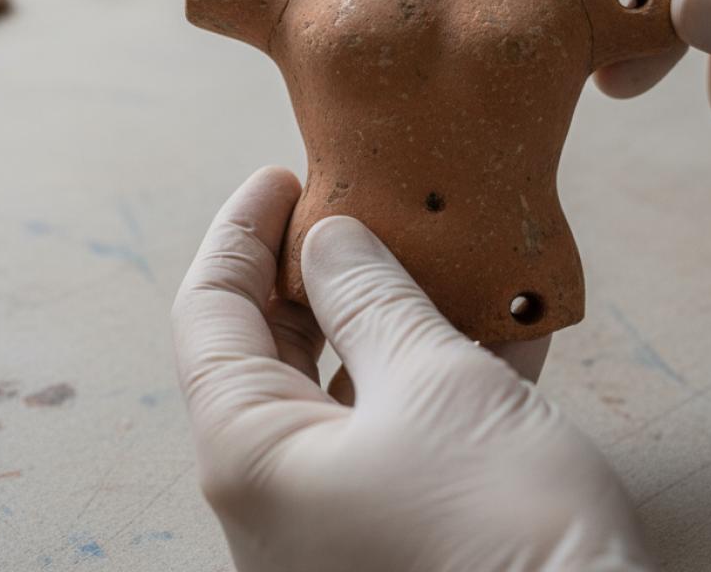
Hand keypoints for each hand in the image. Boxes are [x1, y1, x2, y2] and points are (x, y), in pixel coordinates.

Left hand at [172, 166, 654, 571]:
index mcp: (251, 457)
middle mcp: (277, 497)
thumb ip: (373, 300)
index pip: (210, 314)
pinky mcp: (399, 535)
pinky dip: (439, 372)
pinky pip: (400, 431)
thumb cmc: (499, 528)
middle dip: (318, 269)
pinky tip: (500, 322)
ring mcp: (336, 521)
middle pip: (272, 349)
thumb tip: (329, 238)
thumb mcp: (434, 384)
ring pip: (346, 386)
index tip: (284, 175)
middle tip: (362, 205)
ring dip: (395, 313)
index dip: (240, 232)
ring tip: (438, 248)